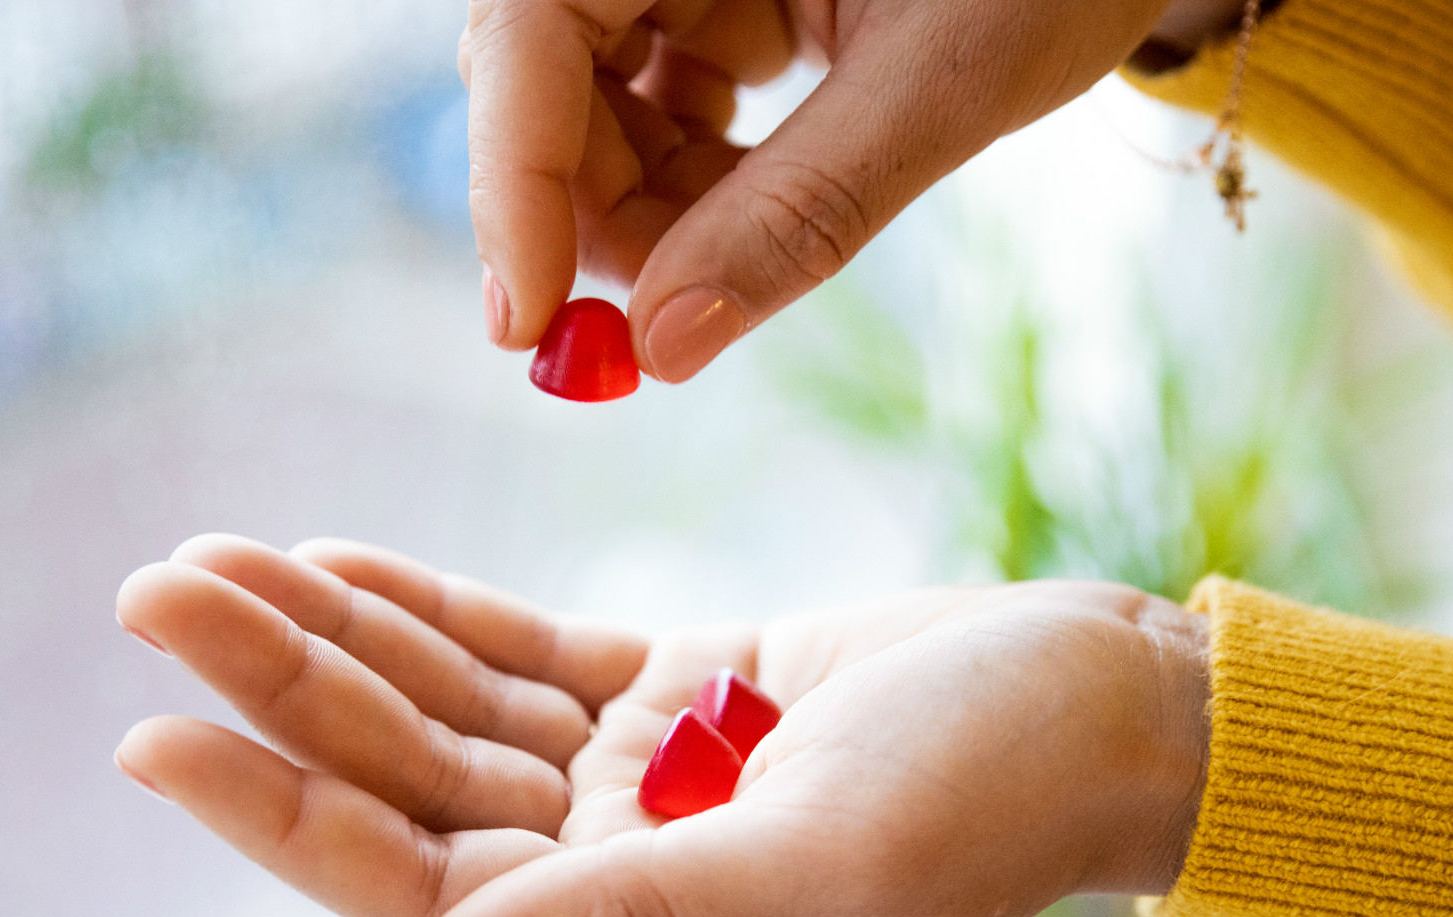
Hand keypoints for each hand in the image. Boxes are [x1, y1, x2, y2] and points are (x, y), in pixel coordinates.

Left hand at [114, 535, 1209, 916]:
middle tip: (158, 592)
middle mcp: (619, 861)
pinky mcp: (681, 687)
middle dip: (281, 689)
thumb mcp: (825, 857)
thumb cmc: (1000, 791)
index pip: (418, 884)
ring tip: (217, 560)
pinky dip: (435, 610)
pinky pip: (525, 652)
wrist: (1107, 704)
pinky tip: (341, 562)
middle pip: (408, 777)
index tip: (159, 739)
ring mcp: (644, 772)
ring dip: (337, 634)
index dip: (283, 818)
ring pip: (449, 706)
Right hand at [466, 0, 1241, 380]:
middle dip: (585, 212)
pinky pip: (659, 107)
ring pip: (593, 105)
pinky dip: (691, 189)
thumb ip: (800, 212)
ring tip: (735, 258)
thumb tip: (663, 347)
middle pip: (543, 73)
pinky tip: (756, 211)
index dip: (511, 178)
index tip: (528, 328)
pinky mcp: (724, 2)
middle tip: (655, 325)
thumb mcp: (941, 82)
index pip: (528, 28)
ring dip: (642, 213)